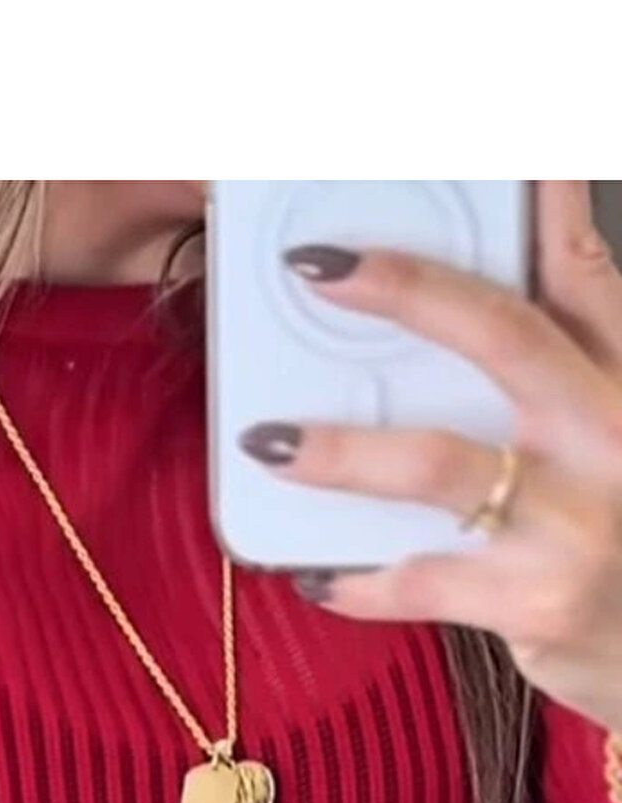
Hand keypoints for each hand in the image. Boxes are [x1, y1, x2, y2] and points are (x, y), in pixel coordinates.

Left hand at [239, 181, 621, 732]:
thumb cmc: (614, 541)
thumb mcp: (608, 442)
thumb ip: (558, 369)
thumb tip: (465, 298)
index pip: (582, 273)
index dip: (534, 201)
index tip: (473, 145)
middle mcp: (611, 435)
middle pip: (504, 337)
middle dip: (407, 291)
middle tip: (318, 271)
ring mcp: (577, 522)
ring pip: (440, 464)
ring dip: (342, 451)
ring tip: (270, 443)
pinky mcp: (538, 602)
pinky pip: (421, 581)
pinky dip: (358, 581)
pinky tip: (316, 576)